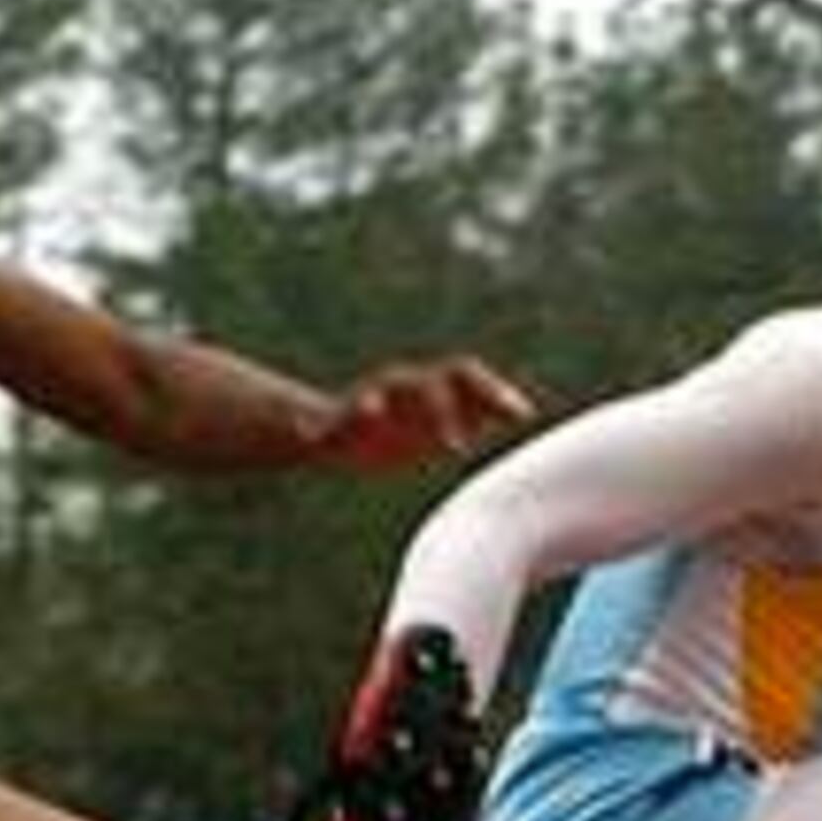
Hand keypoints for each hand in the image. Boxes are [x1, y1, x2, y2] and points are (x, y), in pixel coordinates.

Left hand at [312, 356, 535, 469]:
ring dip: (498, 396)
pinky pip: (483, 402)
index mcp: (391, 391)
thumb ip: (316, 432)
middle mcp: (420, 386)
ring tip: (526, 414)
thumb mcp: (327, 434)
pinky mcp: (454, 408)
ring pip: (475, 384)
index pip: (414, 389)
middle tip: (490, 433)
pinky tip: (526, 418)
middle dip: (476, 399)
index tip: (445, 441)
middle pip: (452, 379)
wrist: (356, 426)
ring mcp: (440, 394)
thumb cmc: (341, 431)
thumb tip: (296, 432)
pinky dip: (502, 408)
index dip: (430, 410)